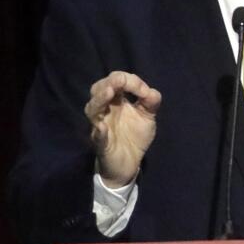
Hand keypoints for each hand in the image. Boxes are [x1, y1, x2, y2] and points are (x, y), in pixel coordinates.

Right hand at [84, 71, 161, 187]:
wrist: (129, 162)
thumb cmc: (135, 136)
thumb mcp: (147, 116)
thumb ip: (151, 101)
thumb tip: (150, 91)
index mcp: (116, 100)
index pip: (115, 81)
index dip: (130, 81)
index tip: (144, 91)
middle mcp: (104, 109)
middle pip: (98, 89)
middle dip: (110, 83)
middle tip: (120, 82)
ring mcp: (100, 125)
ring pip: (92, 109)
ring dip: (100, 99)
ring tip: (109, 92)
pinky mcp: (100, 143)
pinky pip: (97, 136)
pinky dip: (99, 131)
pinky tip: (102, 126)